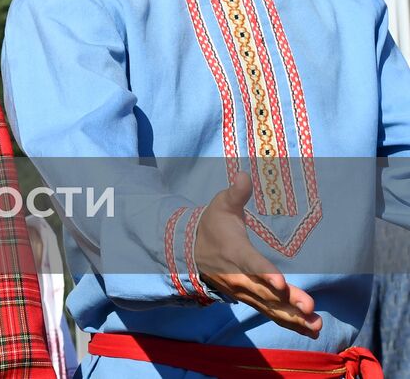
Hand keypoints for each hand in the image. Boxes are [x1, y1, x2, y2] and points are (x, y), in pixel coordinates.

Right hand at [196, 172, 321, 337]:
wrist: (190, 249)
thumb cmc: (212, 224)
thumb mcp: (221, 205)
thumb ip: (235, 193)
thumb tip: (245, 174)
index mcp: (234, 251)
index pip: (251, 263)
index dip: (265, 274)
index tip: (280, 283)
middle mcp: (239, 276)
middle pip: (264, 291)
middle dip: (287, 302)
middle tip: (309, 308)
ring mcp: (243, 291)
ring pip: (269, 307)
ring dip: (292, 317)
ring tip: (315, 324)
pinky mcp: (249, 299)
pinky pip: (269, 314)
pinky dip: (289, 323)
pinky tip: (310, 330)